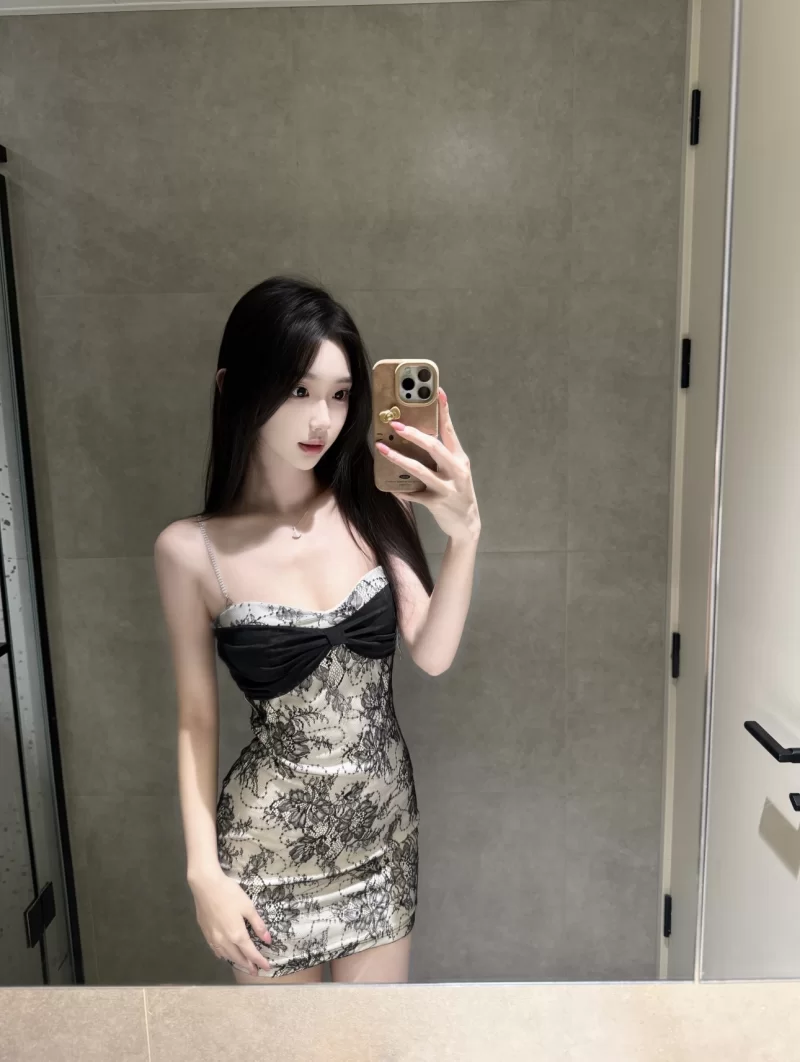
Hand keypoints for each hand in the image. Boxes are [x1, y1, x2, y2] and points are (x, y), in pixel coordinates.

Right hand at [189, 867, 271, 974]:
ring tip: (243, 965)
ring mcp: (213, 938)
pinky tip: (224, 955)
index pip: (251, 953)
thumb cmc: (229, 894)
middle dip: (248, 966)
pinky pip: (215, 950)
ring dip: (235, 962)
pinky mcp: (205, 933)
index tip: (267, 967)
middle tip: (255, 971)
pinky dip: (223, 955)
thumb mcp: (248, 907)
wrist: (205, 886)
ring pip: (226, 956)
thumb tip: (268, 940)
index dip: (260, 961)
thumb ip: (258, 925)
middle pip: (237, 958)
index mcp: (237, 935)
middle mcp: (224, 941)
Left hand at [376, 388, 480, 542]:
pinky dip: (401, 489)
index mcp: (460, 458)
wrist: (467, 523)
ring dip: (399, 458)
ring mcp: (447, 488)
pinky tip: (390, 486)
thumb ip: (441, 454)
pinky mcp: (436, 503)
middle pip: (434, 447)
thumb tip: (417, 434)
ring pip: (420, 470)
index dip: (444, 410)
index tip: (436, 391)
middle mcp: (456, 471)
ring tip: (382, 448)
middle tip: (396, 425)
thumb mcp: (456, 470)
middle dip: (413, 434)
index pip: (450, 430)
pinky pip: (414, 494)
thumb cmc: (457, 491)